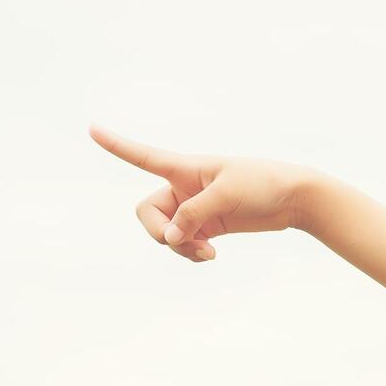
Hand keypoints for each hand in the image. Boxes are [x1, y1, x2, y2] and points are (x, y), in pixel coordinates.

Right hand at [88, 127, 317, 262]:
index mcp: (185, 167)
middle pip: (147, 213)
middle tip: (181, 242)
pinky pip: (182, 243)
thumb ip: (193, 216)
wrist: (294, 199)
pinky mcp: (205, 226)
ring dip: (179, 247)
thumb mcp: (226, 196)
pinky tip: (211, 256)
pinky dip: (190, 252)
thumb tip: (169, 239)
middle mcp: (182, 187)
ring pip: (165, 233)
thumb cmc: (263, 185)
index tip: (91, 128)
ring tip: (207, 253)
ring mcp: (192, 208)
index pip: (143, 156)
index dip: (116, 145)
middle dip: (158, 232)